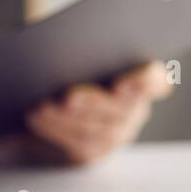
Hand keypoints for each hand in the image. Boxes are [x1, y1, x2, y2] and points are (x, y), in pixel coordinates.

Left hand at [24, 61, 172, 164]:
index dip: (143, 82)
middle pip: (120, 109)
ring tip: (40, 109)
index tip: (123, 83)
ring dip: (65, 120)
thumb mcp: (78, 55)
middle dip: (92, 104)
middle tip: (68, 98)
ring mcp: (116, 132)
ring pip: (95, 131)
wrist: (48, 98)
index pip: (153, 80)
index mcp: (142, 80)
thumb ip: (83, 51)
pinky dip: (55, 131)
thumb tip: (61, 42)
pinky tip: (37, 119)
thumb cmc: (69, 66)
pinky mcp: (92, 150)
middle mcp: (134, 108)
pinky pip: (77, 145)